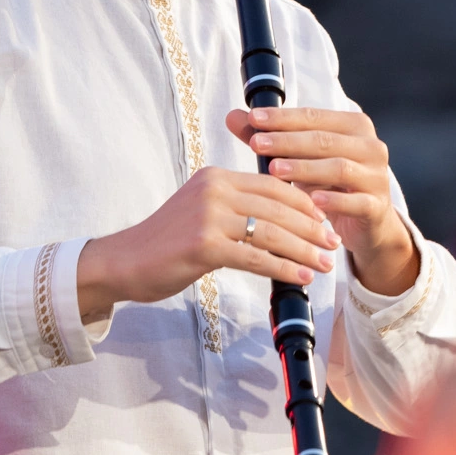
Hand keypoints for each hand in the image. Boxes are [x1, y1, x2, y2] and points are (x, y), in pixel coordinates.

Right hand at [76, 166, 341, 317]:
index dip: (305, 203)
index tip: (325, 221)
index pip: (274, 185)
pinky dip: (282, 268)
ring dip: (303, 250)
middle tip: (332, 244)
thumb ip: (237, 208)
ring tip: (323, 264)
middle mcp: (214, 189)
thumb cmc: (167, 243)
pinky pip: (255, 257)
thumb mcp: (203, 212)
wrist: (123, 263)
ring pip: (272, 232)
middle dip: (312, 227)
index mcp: (217, 177)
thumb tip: (280, 221)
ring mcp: (209, 216)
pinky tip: (300, 277)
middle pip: (279, 206)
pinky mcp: (204, 245)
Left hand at [230, 106, 420, 296]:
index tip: (252, 118)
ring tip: (275, 170)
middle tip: (256, 143)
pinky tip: (312, 201)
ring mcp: (377, 177)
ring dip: (305, 168)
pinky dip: (334, 201)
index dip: (283, 117)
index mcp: (354, 127)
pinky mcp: (377, 207)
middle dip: (288, 141)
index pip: (315, 116)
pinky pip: (356, 202)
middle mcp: (371, 147)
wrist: (367, 223)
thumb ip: (271, 138)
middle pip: (325, 140)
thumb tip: (233, 116)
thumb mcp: (301, 160)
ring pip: (339, 168)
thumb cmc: (330, 185)